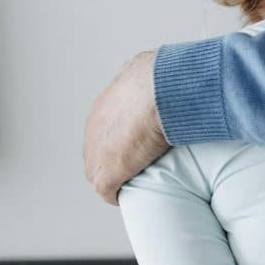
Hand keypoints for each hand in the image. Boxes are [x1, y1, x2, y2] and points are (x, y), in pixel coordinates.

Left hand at [83, 51, 168, 204]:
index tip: (139, 143)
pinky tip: (127, 195)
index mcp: (106, 104)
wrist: (160, 91)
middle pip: (98, 148)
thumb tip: (169, 70)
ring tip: (133, 183)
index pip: (107, 127)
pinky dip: (116, 193)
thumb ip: (154, 74)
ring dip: (114, 176)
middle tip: (136, 165)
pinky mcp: (106, 172)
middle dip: (114, 157)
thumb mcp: (155, 68)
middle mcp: (95, 126)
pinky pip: (106, 190)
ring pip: (98, 170)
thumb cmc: (164, 78)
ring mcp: (97, 150)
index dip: (122, 137)